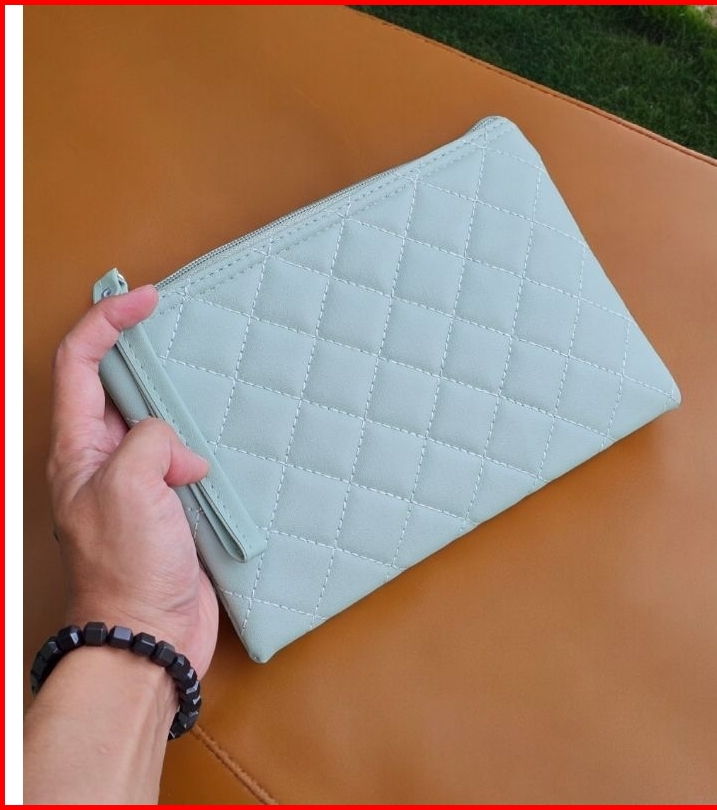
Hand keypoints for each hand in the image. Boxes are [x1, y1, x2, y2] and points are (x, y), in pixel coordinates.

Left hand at [46, 286, 217, 676]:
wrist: (148, 635)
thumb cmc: (125, 569)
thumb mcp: (127, 489)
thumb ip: (150, 443)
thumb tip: (180, 452)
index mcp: (77, 449)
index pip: (79, 364)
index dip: (107, 322)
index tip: (145, 298)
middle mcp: (103, 459)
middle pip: (116, 385)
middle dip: (143, 353)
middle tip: (180, 326)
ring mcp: (137, 481)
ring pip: (155, 421)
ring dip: (180, 402)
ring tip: (209, 385)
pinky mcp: (168, 503)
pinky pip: (182, 457)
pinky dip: (201, 443)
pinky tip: (222, 442)